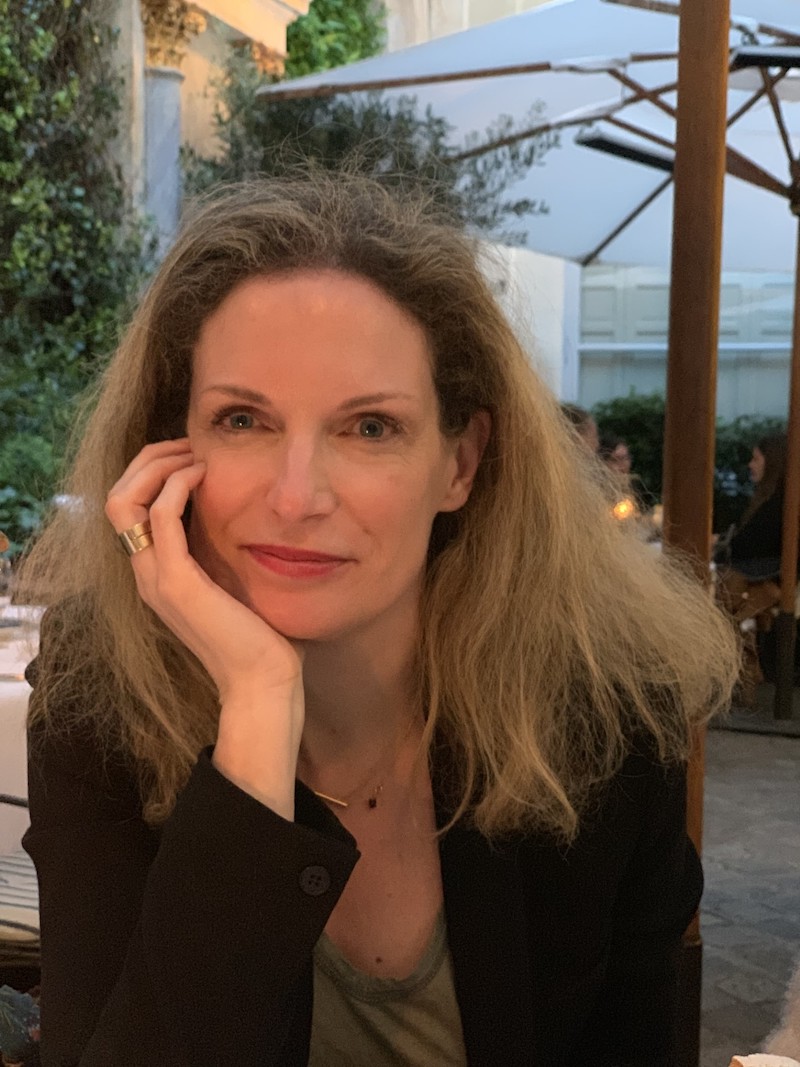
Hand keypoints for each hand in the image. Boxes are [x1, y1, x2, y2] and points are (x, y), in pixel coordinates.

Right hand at [105, 439, 304, 815]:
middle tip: (189, 444)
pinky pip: (158, 515)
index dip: (152, 471)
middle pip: (116, 496)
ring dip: (158, 465)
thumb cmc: (259, 636)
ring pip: (124, 499)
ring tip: (194, 453)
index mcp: (158, 573)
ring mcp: (155, 578)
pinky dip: (177, 485)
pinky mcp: (175, 581)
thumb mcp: (235, 582)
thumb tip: (244, 514)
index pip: (129, 507)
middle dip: (148, 459)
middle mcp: (146, 573)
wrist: (262, 681)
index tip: (193, 454)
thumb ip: (224, 552)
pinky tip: (204, 475)